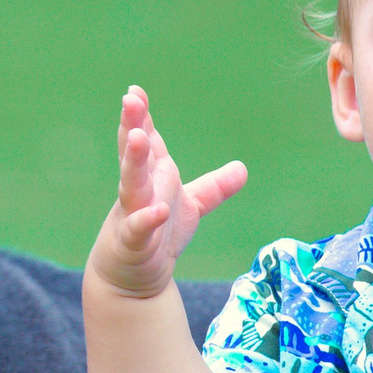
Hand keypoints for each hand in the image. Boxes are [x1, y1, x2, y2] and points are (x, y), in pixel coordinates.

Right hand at [87, 86, 246, 299]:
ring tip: (137, 138)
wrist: (133, 280)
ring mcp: (132, 214)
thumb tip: (242, 169)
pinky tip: (157, 210)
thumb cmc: (158, 237)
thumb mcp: (191, 207)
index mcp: (152, 177)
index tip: (136, 92)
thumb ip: (214, 188)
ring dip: (133, 161)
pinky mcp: (132, 243)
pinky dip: (147, 219)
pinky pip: (139, 229)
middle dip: (133, 126)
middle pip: (135, 154)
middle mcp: (139, 191)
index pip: (146, 140)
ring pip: (131, 184)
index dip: (141, 116)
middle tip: (130, 100)